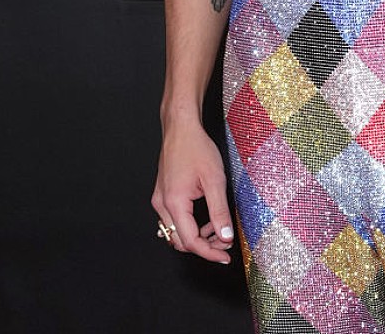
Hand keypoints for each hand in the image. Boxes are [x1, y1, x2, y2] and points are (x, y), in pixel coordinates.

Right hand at [152, 121, 233, 263]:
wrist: (181, 128)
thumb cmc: (196, 148)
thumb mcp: (214, 180)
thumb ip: (219, 211)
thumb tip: (225, 236)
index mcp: (174, 203)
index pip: (190, 241)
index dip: (209, 252)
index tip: (225, 256)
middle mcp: (162, 205)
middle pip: (180, 241)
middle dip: (203, 246)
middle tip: (224, 243)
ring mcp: (160, 200)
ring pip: (176, 232)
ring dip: (196, 237)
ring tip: (218, 230)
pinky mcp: (162, 195)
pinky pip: (173, 220)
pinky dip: (189, 225)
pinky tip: (205, 219)